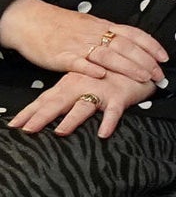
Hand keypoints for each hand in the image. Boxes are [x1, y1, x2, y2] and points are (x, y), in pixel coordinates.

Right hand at [0, 0, 165, 86]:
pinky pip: (77, 63)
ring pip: (107, 55)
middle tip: (159, 75)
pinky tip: (102, 76)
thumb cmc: (62, 25)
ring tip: (143, 77)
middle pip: (125, 47)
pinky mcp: (61, 56)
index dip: (151, 46)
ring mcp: (78, 45)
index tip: (165, 58)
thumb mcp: (90, 25)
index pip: (133, 34)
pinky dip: (90, 69)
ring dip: (127, 67)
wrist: (31, 20)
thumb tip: (130, 45)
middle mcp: (94, 34)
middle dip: (145, 61)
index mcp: (103, 26)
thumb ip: (108, 34)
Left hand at [9, 68, 148, 137]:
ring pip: (83, 106)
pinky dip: (109, 122)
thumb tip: (48, 110)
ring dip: (72, 119)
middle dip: (41, 117)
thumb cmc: (110, 74)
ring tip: (60, 132)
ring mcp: (101, 91)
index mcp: (69, 83)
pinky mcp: (120, 96)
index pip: (45, 99)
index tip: (14, 125)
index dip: (29, 112)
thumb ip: (67, 94)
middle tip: (28, 130)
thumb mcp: (84, 81)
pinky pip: (114, 111)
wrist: (139, 62)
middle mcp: (81, 86)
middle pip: (58, 103)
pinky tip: (103, 134)